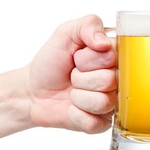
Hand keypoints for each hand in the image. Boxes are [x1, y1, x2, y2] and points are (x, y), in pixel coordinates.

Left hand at [26, 15, 116, 132]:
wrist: (32, 90)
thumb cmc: (51, 62)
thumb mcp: (65, 34)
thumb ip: (88, 25)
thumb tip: (104, 42)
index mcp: (113, 57)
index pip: (113, 57)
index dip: (89, 59)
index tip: (77, 58)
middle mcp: (117, 81)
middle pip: (110, 80)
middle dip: (81, 77)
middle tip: (73, 76)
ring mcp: (111, 105)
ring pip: (103, 102)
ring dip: (78, 97)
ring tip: (72, 92)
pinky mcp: (100, 124)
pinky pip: (93, 122)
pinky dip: (75, 114)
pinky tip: (71, 108)